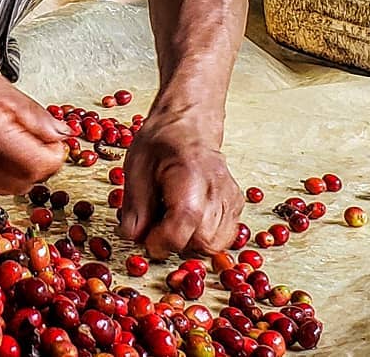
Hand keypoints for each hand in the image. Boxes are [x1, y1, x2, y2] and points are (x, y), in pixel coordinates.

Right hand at [0, 51, 70, 194]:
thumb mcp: (0, 87)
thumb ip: (34, 116)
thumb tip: (62, 135)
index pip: (39, 166)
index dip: (55, 156)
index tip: (56, 141)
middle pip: (26, 181)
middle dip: (39, 163)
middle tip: (37, 139)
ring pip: (7, 187)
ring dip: (19, 169)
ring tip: (11, 139)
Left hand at [118, 116, 243, 257]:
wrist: (188, 124)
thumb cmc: (162, 142)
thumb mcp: (137, 166)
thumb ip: (135, 205)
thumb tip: (132, 237)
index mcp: (191, 174)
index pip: (183, 223)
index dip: (161, 241)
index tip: (145, 240)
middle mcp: (218, 188)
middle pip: (202, 240)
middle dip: (176, 243)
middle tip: (157, 226)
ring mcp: (231, 197)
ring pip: (215, 244)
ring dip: (191, 242)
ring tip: (173, 219)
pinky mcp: (237, 204)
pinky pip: (224, 237)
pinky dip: (205, 237)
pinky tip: (189, 219)